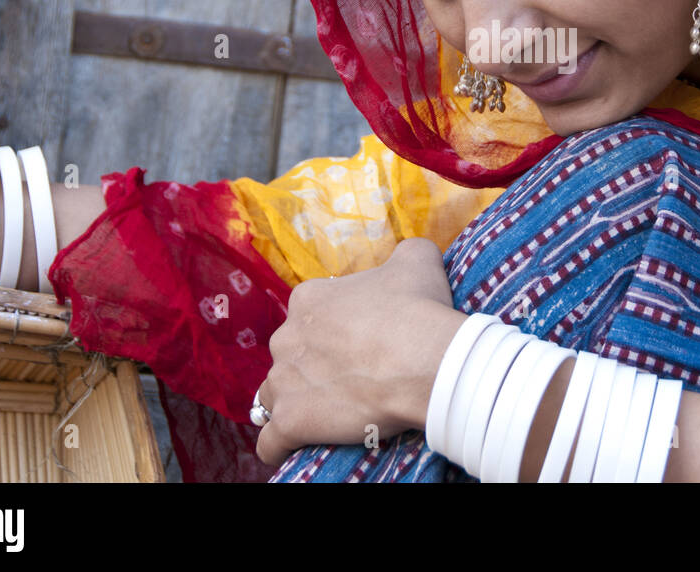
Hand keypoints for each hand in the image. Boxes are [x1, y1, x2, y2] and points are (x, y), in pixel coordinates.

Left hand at [254, 236, 468, 467]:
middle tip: (352, 380)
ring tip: (329, 415)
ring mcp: (284, 380)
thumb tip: (408, 253)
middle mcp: (287, 335)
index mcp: (309, 299)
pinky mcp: (290, 421)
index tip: (360, 346)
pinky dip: (280, 447)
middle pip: (290, 356)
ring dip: (295, 404)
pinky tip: (299, 447)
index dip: (334, 333)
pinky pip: (271, 443)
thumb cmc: (420, 309)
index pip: (309, 317)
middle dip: (312, 368)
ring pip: (275, 396)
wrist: (428, 361)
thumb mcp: (418, 260)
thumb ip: (406, 251)